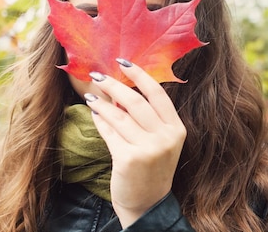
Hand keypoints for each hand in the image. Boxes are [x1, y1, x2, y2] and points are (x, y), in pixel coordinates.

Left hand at [84, 59, 186, 227]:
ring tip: (91, 95)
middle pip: (136, 101)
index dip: (139, 75)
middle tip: (98, 76)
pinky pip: (109, 133)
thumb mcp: (159, 143)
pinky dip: (99, 121)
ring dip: (102, 102)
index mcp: (176, 129)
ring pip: (119, 116)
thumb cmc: (151, 169)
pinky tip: (93, 113)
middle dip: (114, 85)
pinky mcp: (129, 159)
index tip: (123, 62)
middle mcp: (165, 138)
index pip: (157, 93)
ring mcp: (148, 149)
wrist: (146, 205)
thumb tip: (121, 89)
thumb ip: (148, 118)